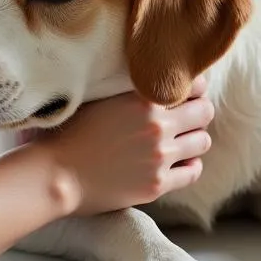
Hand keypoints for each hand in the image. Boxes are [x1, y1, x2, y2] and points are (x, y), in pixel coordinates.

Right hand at [39, 75, 213, 216]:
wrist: (56, 175)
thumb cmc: (73, 132)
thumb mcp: (102, 97)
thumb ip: (132, 87)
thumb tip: (155, 76)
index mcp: (143, 99)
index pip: (194, 85)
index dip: (194, 87)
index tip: (187, 91)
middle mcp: (157, 126)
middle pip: (205, 112)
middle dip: (198, 111)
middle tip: (187, 115)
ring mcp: (160, 157)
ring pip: (203, 141)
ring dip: (194, 138)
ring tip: (181, 139)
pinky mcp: (157, 184)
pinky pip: (193, 172)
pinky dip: (190, 165)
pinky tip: (178, 161)